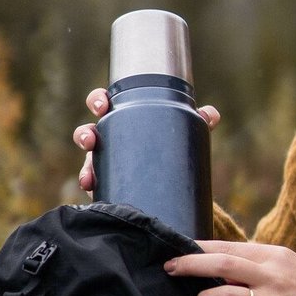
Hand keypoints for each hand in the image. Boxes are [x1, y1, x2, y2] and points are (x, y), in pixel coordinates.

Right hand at [73, 88, 219, 193]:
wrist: (172, 182)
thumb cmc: (169, 145)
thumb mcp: (181, 132)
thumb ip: (197, 122)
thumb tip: (211, 115)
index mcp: (123, 120)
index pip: (104, 105)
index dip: (98, 101)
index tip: (101, 105)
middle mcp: (109, 141)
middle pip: (88, 132)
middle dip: (84, 134)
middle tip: (91, 139)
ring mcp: (105, 164)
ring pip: (88, 163)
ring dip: (85, 168)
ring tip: (88, 177)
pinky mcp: (108, 186)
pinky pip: (96, 188)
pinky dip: (93, 189)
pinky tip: (93, 194)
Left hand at [165, 241, 295, 295]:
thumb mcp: (290, 267)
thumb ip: (258, 265)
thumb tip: (218, 267)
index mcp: (276, 256)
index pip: (229, 247)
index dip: (198, 249)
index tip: (177, 252)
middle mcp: (274, 277)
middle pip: (222, 265)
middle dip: (190, 266)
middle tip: (170, 269)